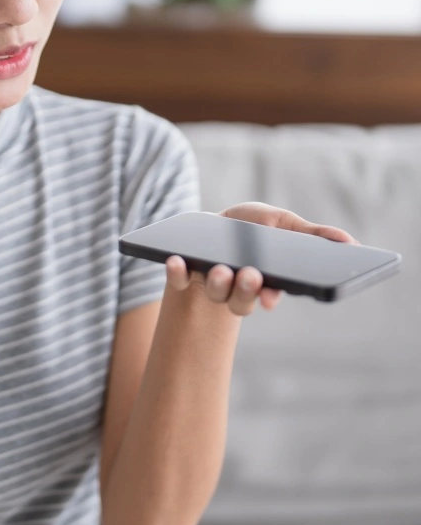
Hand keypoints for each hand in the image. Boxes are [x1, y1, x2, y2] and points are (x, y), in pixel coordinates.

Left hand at [165, 202, 357, 316]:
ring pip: (216, 292)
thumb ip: (313, 234)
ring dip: (218, 282)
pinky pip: (177, 278)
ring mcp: (210, 282)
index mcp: (264, 280)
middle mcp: (237, 288)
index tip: (272, 294)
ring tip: (219, 267)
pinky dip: (175, 271)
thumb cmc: (249, 228)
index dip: (270, 295)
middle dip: (245, 290)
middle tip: (249, 275)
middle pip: (242, 300)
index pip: (270, 294)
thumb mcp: (282, 224)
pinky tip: (174, 259)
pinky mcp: (182, 274)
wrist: (206, 227)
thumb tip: (351, 244)